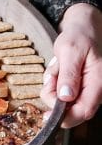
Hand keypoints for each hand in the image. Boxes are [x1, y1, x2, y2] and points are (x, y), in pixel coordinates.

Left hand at [41, 2, 101, 126]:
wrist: (83, 27)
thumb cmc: (80, 36)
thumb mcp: (70, 51)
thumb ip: (69, 75)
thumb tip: (66, 97)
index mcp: (98, 82)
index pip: (84, 111)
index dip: (66, 118)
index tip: (47, 116)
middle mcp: (95, 90)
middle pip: (72, 110)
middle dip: (54, 96)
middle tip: (52, 76)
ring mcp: (87, 89)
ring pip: (64, 101)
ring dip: (53, 86)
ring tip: (57, 67)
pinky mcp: (79, 87)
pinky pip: (61, 93)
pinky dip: (54, 82)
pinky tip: (58, 69)